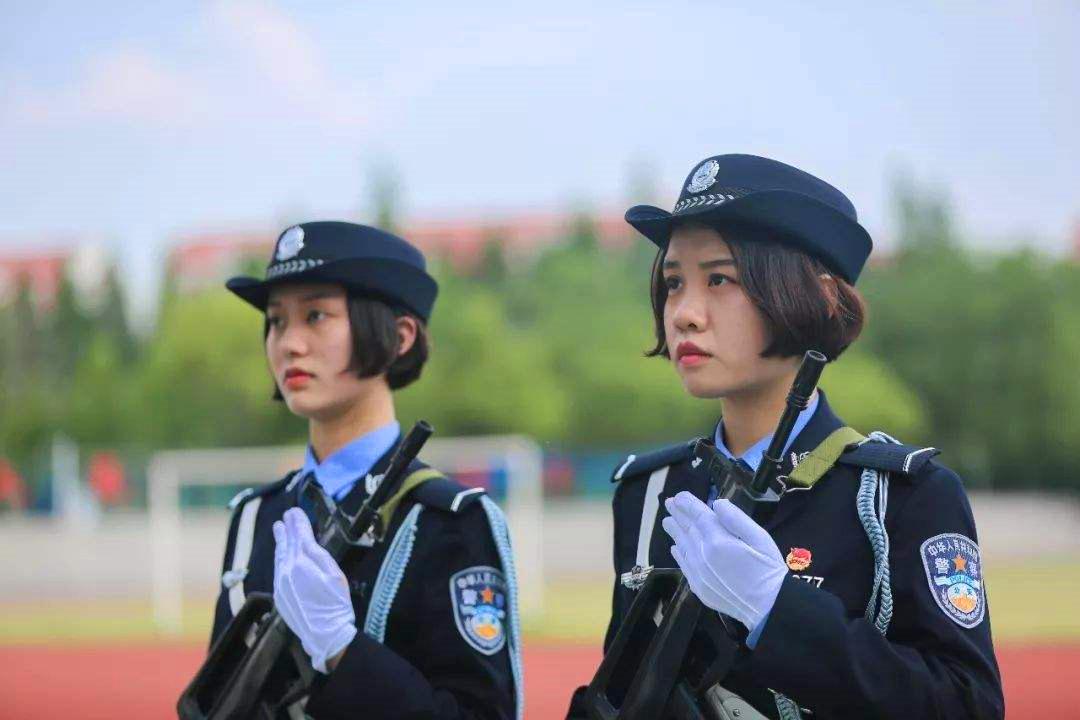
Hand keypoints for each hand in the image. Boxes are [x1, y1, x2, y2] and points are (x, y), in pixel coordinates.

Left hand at [273, 507, 357, 672]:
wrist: (325, 634)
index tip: (295, 511)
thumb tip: (307, 541)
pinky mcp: (280, 596)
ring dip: (280, 541)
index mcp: (303, 564)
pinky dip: (279, 558)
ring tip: (279, 528)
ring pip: (280, 557)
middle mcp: (288, 572)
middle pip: (287, 544)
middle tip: (286, 516)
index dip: (298, 523)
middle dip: (287, 528)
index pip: (299, 537)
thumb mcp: (335, 575)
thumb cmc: (335, 605)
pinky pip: (277, 570)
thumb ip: (320, 555)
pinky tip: (281, 554)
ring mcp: (281, 584)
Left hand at [661, 492, 786, 634]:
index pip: (698, 516)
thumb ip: (736, 519)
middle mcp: (702, 556)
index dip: (688, 504)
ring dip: (675, 532)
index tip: (680, 496)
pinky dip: (678, 553)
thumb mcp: (760, 538)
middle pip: (687, 529)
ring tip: (667, 521)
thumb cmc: (768, 571)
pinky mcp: (698, 587)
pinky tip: (675, 547)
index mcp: (718, 541)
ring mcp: (698, 573)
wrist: (768, 608)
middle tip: (669, 503)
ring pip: (682, 546)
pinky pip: (683, 565)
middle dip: (678, 514)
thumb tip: (717, 503)